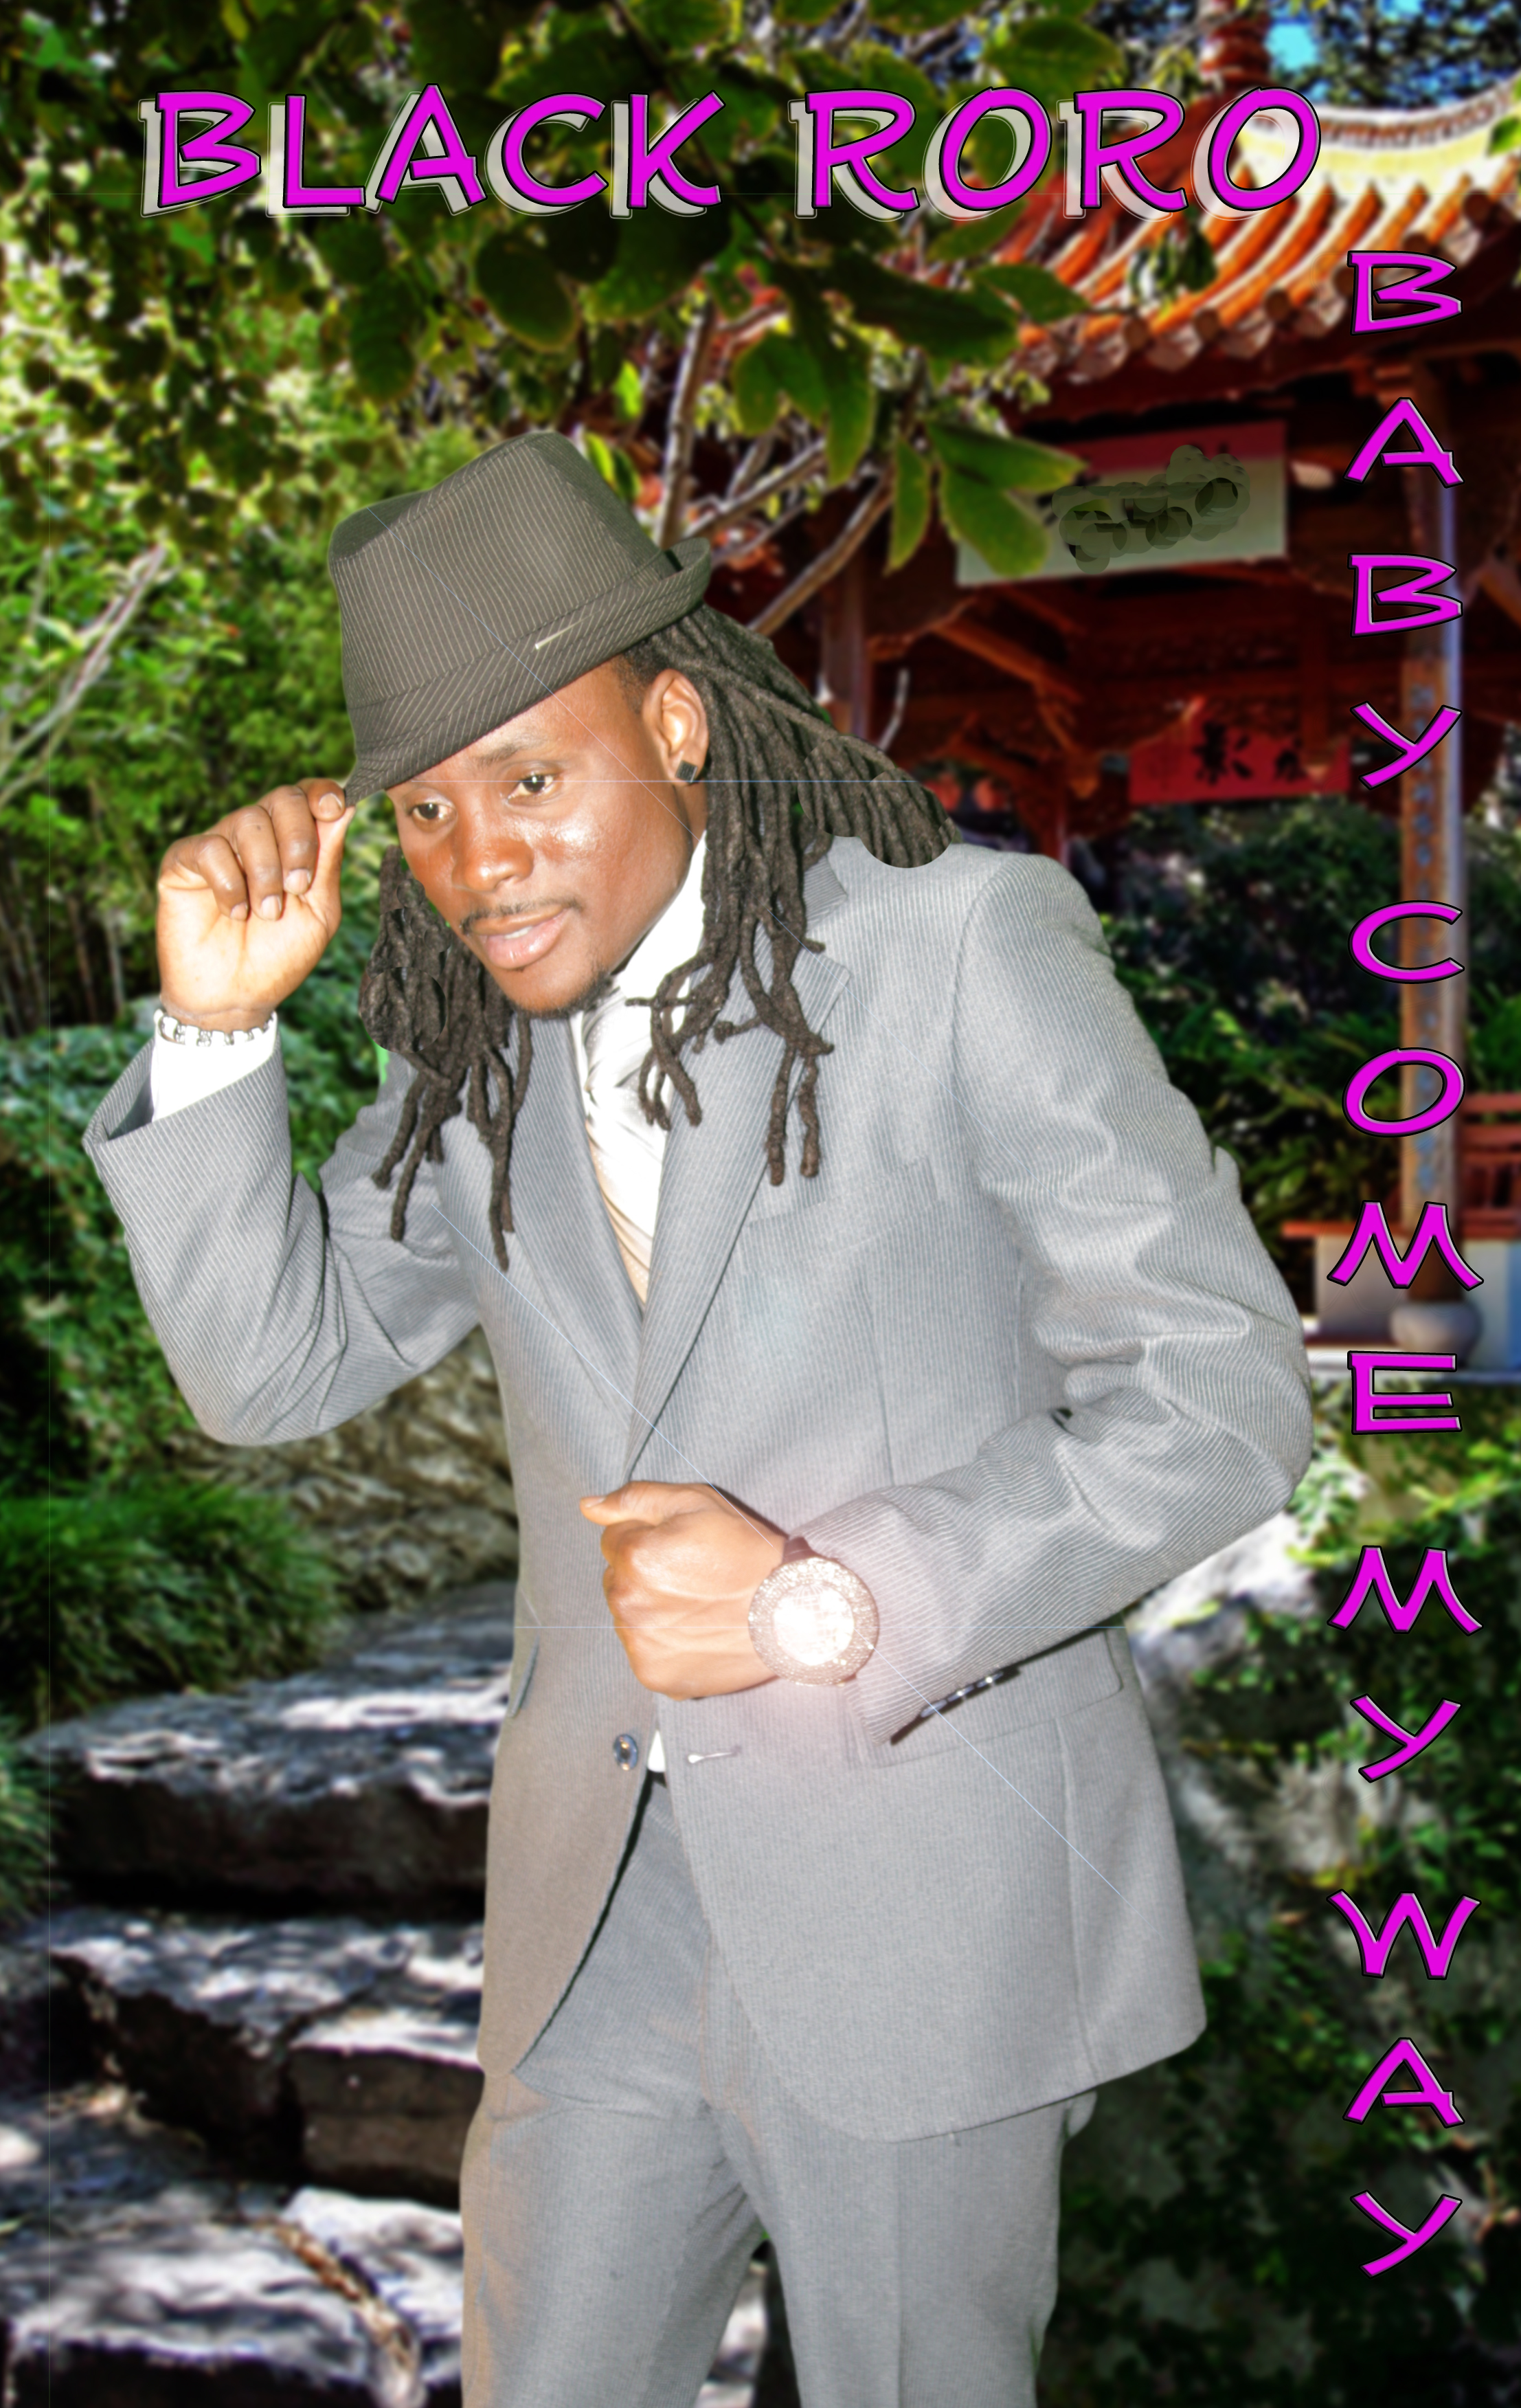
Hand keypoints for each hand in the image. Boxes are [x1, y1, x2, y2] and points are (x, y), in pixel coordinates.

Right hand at [156, 778, 354, 1031]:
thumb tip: (346, 805)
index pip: (306, 795)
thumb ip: (328, 860)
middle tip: (297, 887)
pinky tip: (233, 912)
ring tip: (265, 912)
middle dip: (298, 840)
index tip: (333, 807)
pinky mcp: (183, 862)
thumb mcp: (318, 911)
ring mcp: (219, 845)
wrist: (236, 997)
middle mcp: (257, 836)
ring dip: (265, 872)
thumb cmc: (279, 956)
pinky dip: (229, 883)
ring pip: (248, 821)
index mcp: (292, 843)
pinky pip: (210, 848)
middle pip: (281, 798)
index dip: (321, 792)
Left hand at [580, 1481, 785, 1700]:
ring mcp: (638, 1642)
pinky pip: (642, 1650)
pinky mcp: (652, 1673)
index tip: (683, 1548)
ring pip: (627, 1615)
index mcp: (635, 1555)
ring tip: (697, 1606)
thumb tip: (588, 1506)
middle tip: (692, 1577)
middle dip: (643, 1574)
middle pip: (616, 1579)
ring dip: (650, 1608)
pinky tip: (695, 1631)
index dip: (648, 1537)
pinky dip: (662, 1642)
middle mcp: (628, 1602)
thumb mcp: (698, 1504)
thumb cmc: (748, 1554)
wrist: (791, 1613)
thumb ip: (637, 1499)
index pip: (614, 1539)